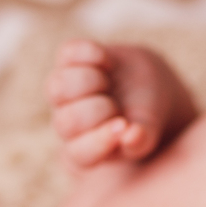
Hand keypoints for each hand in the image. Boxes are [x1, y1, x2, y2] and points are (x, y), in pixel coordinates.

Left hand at [45, 39, 196, 167]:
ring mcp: (61, 93)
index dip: (99, 140)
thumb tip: (130, 136)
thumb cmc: (144, 115)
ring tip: (108, 82)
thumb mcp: (148, 131)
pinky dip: (90, 53)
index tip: (123, 126)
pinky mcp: (66, 62)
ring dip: (89, 81)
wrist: (146, 83)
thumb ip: (140, 139)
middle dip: (99, 109)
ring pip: (58, 87)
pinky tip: (107, 62)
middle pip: (66, 121)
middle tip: (116, 105)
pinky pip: (69, 53)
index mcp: (84, 150)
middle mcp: (66, 124)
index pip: (79, 153)